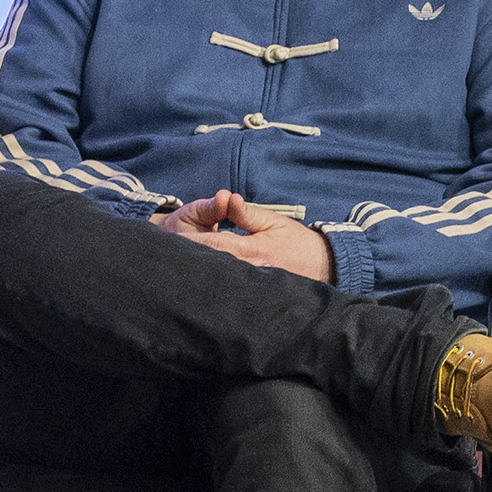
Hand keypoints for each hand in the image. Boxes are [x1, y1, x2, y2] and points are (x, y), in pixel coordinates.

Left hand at [159, 189, 334, 281]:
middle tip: (166, 257)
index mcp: (252, 250)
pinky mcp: (254, 292)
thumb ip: (245, 212)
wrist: (325, 266)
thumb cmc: (297, 242)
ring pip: (218, 278)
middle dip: (190, 259)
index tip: (173, 239)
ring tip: (177, 269)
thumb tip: (225, 198)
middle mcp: (250, 270)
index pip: (213, 245)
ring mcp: (253, 283)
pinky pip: (230, 286)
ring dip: (199, 272)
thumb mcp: (272, 220)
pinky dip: (214, 281)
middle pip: (211, 264)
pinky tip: (199, 282)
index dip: (192, 242)